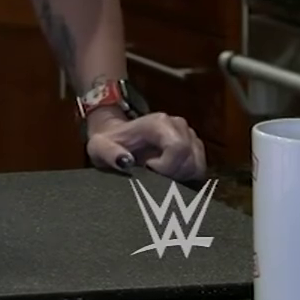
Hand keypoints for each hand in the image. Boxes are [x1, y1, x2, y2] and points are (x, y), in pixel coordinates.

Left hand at [86, 111, 206, 181]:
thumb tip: (126, 161)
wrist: (116, 138)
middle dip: (173, 175)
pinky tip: (167, 175)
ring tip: (157, 175)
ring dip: (180, 177)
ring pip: (197, 166)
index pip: (178, 147)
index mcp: (159, 122)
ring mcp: (190, 135)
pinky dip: (186, 177)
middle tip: (152, 176)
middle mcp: (179, 125)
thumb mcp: (99, 149)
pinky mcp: (195, 148)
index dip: (167, 166)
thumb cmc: (109, 143)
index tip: (147, 169)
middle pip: (191, 160)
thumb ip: (110, 154)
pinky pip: (199, 169)